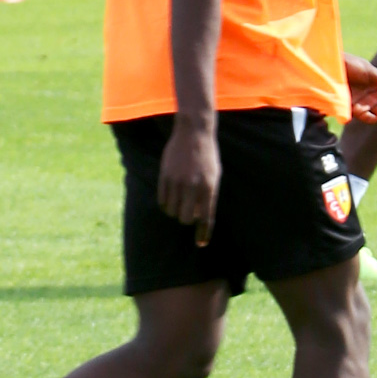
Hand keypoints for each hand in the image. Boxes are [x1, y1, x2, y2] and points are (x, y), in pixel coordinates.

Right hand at [157, 116, 220, 245]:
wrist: (194, 133)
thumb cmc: (207, 157)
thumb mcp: (214, 176)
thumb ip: (207, 196)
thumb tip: (197, 217)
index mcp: (209, 188)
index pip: (206, 219)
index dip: (203, 234)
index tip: (200, 244)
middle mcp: (193, 186)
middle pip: (185, 219)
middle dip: (186, 220)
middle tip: (188, 213)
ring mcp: (177, 181)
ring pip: (171, 211)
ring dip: (175, 211)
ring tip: (179, 202)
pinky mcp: (164, 176)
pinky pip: (162, 200)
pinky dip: (166, 204)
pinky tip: (170, 199)